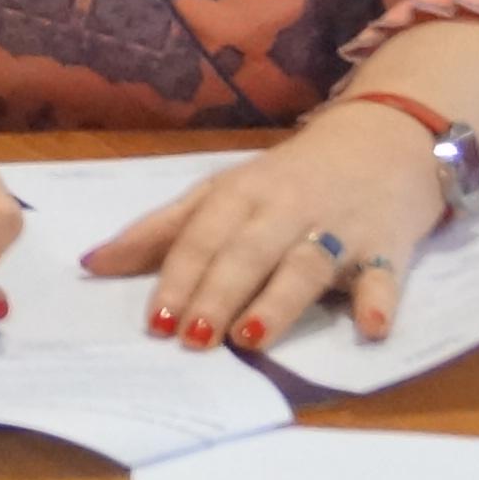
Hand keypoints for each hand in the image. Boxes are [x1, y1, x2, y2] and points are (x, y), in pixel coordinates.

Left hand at [78, 115, 450, 349]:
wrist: (385, 140)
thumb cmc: (288, 179)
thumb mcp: (222, 192)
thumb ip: (161, 231)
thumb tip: (91, 264)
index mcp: (239, 194)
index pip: (201, 237)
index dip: (177, 278)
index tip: (154, 322)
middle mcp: (285, 209)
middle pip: (247, 252)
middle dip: (217, 294)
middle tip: (192, 338)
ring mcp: (339, 227)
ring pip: (305, 264)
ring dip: (278, 302)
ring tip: (251, 338)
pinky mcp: (388, 246)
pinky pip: (385, 275)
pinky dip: (379, 300)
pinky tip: (371, 325)